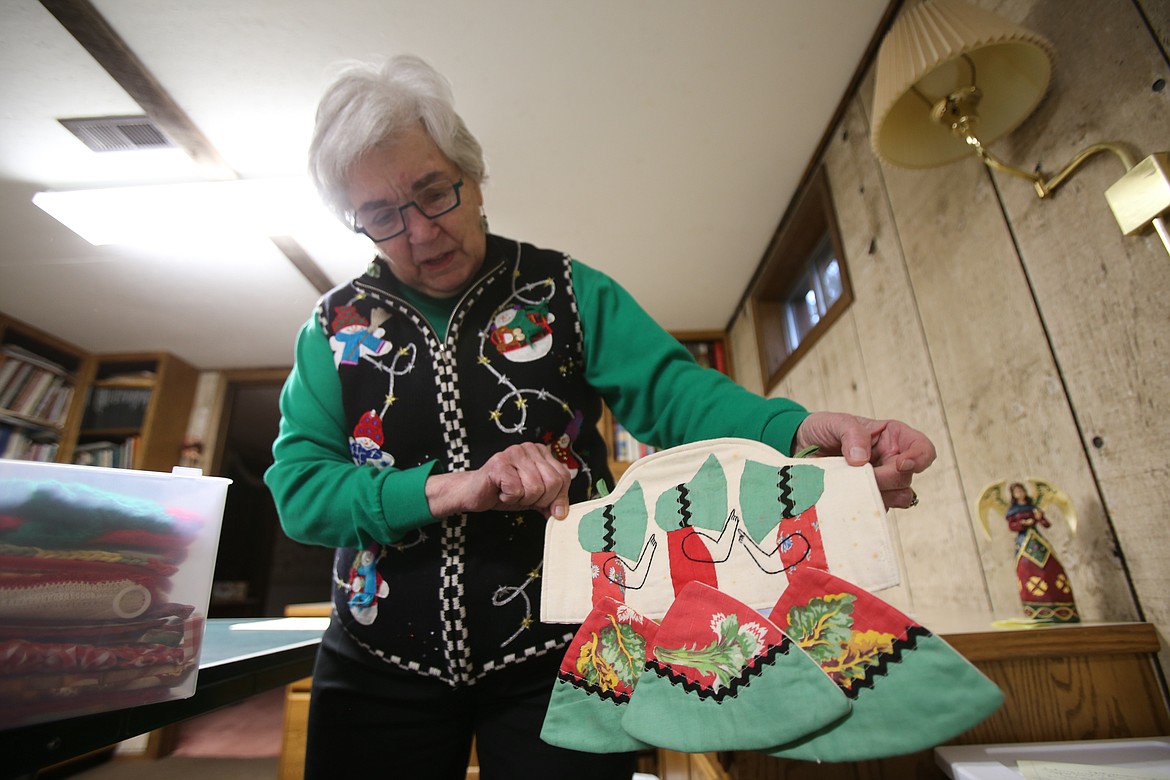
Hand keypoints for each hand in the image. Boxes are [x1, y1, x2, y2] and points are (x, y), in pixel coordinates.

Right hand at [426, 442, 572, 519]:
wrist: (474, 493)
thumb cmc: (504, 492)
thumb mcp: (534, 498)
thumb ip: (551, 502)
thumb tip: (562, 513)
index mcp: (541, 452)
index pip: (564, 477)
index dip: (557, 498)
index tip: (543, 504)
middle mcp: (529, 448)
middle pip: (553, 483)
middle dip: (539, 499)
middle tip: (522, 497)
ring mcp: (513, 453)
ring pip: (535, 488)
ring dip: (522, 499)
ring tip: (510, 492)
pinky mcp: (499, 463)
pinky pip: (517, 490)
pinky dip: (508, 498)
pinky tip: (500, 491)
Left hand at [794, 412, 936, 509]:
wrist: (800, 447)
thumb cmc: (823, 429)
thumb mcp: (836, 422)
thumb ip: (852, 434)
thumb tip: (862, 460)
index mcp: (892, 438)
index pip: (923, 448)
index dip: (919, 458)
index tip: (901, 464)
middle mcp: (891, 461)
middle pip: (906, 478)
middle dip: (885, 478)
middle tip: (858, 472)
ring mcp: (880, 483)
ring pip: (897, 497)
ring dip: (877, 493)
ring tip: (851, 483)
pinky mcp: (866, 498)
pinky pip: (876, 509)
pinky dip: (864, 505)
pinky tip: (847, 495)